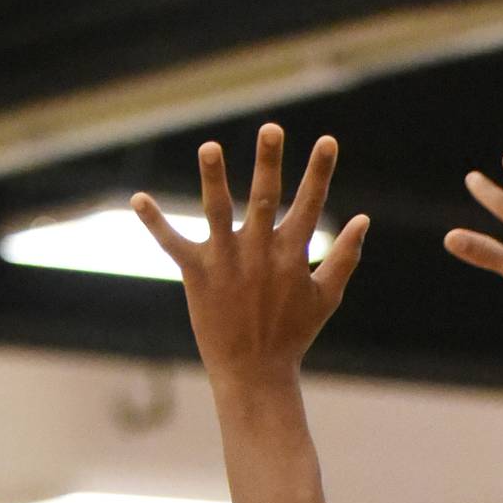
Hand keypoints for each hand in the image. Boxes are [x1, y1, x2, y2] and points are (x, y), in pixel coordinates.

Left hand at [131, 125, 368, 385]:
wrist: (256, 374)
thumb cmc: (292, 334)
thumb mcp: (326, 297)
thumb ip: (345, 257)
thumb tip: (364, 219)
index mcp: (291, 255)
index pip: (310, 206)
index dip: (320, 173)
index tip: (328, 141)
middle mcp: (260, 252)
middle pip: (265, 198)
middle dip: (270, 163)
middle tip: (271, 128)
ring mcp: (228, 262)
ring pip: (218, 212)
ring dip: (213, 179)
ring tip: (210, 147)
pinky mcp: (198, 274)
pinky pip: (173, 243)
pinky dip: (155, 223)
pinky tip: (138, 199)